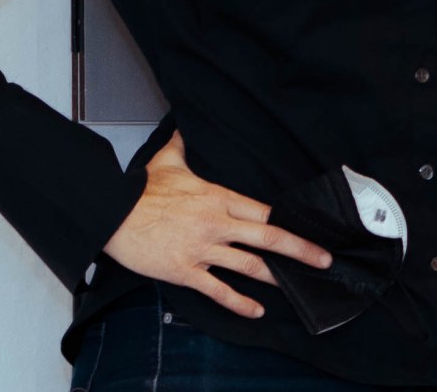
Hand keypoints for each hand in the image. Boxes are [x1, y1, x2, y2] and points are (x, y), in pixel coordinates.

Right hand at [101, 132, 331, 317]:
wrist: (112, 214)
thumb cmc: (140, 190)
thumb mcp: (168, 161)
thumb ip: (182, 145)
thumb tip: (183, 125)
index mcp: (219, 197)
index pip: (265, 211)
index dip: (291, 222)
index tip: (312, 230)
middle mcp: (217, 223)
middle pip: (268, 237)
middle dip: (300, 250)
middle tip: (324, 260)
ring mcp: (203, 249)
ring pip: (249, 265)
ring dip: (276, 277)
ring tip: (298, 286)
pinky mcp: (185, 271)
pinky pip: (218, 290)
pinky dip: (240, 302)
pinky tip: (257, 311)